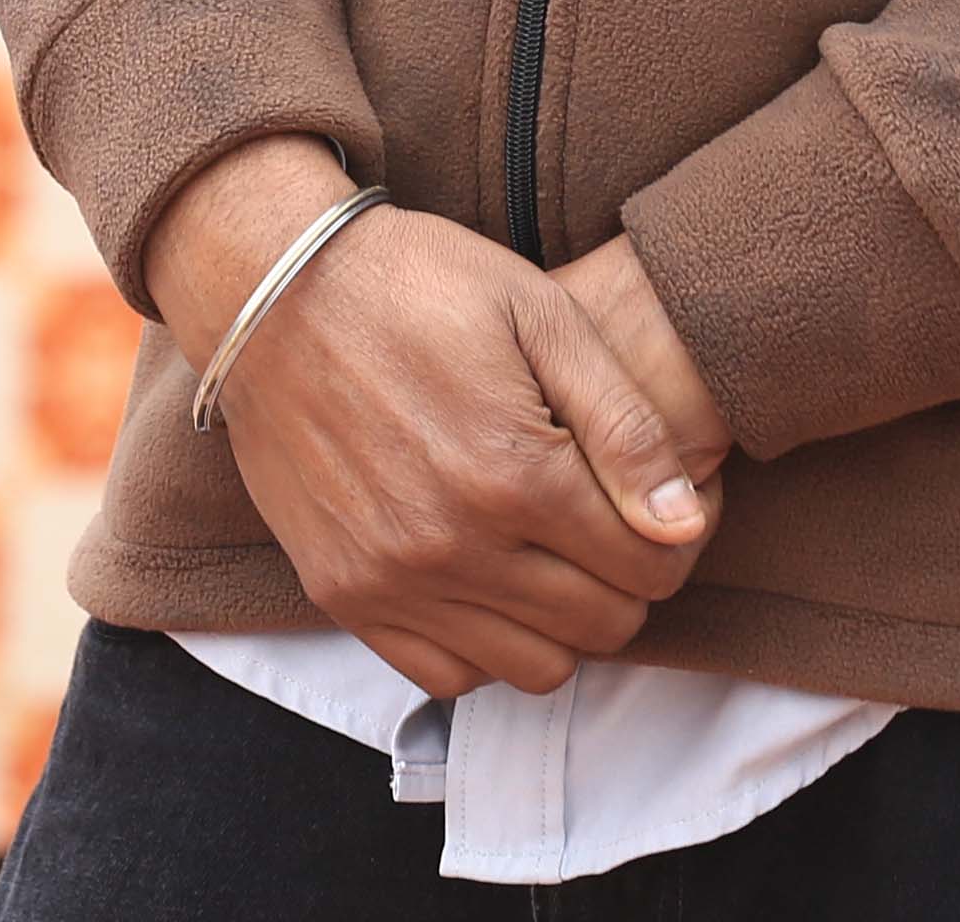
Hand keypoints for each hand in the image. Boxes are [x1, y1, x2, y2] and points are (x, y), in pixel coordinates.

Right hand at [150, 144, 708, 699]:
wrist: (274, 288)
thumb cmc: (419, 283)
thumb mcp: (543, 314)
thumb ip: (626, 425)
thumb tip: (686, 525)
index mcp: (517, 472)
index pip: (650, 565)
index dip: (676, 536)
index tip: (661, 501)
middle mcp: (456, 545)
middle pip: (603, 624)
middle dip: (629, 578)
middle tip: (611, 522)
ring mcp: (393, 580)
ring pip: (536, 668)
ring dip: (564, 622)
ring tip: (553, 552)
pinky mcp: (344, 593)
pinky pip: (448, 676)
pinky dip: (486, 646)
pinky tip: (489, 580)